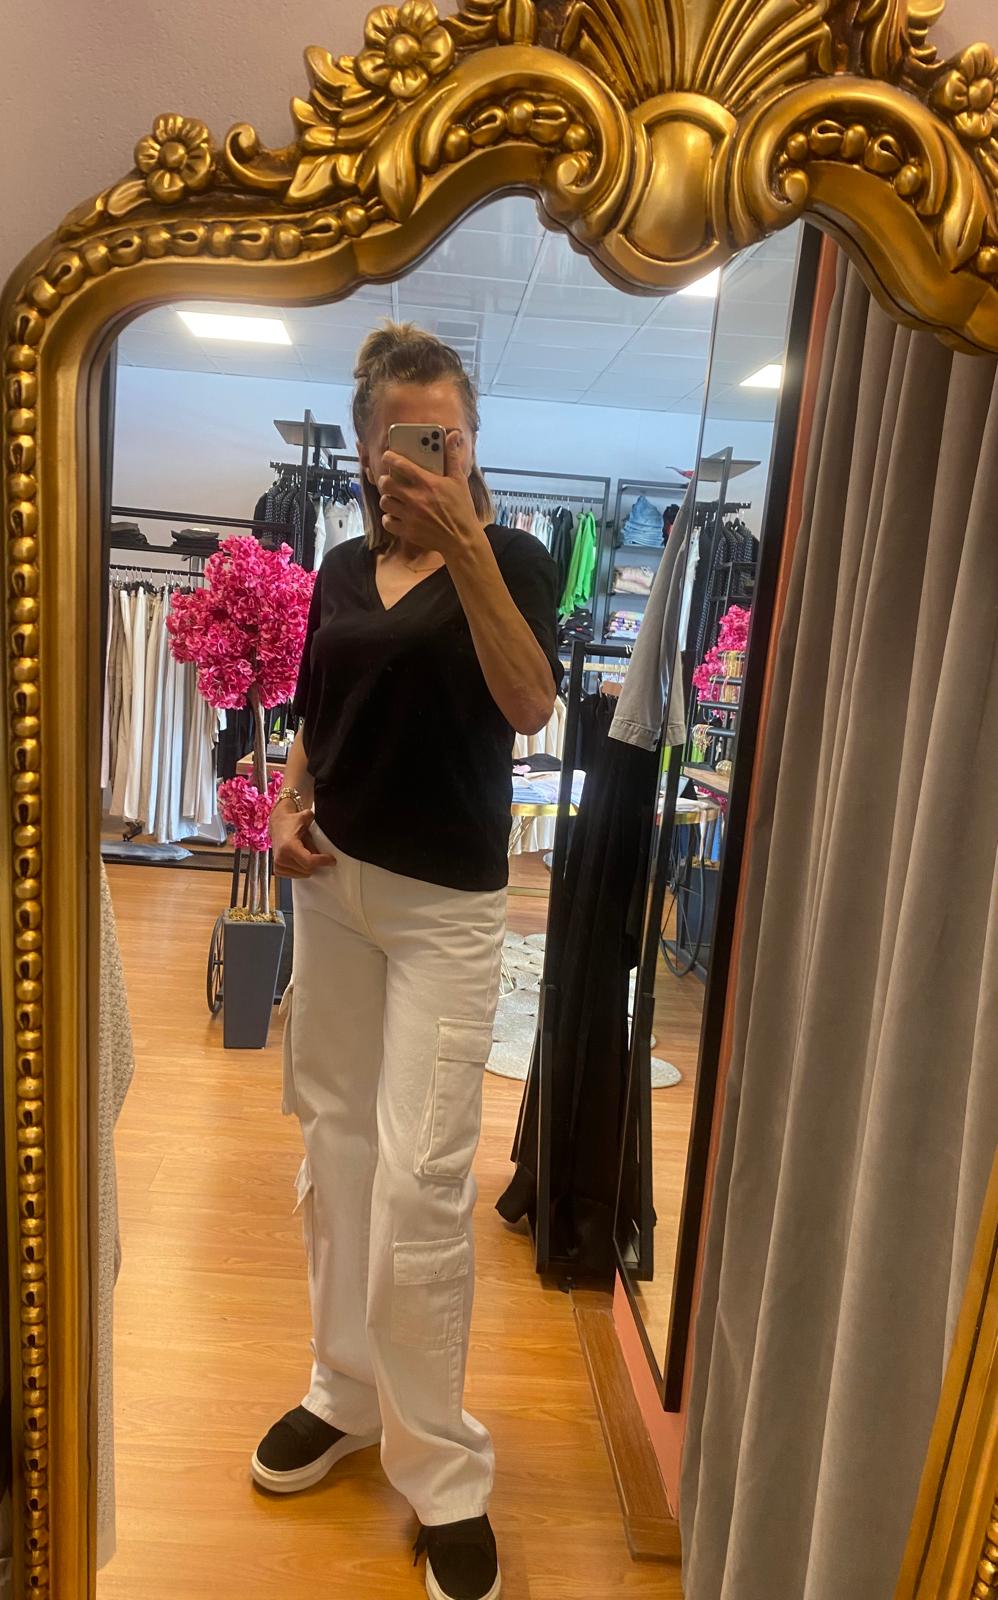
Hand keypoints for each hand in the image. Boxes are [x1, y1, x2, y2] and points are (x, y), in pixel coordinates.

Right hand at [271, 807, 335, 878]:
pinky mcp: (277, 870)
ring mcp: (278, 864)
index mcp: (288, 846)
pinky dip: (302, 870)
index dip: (323, 861)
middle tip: (317, 852)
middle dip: (316, 863)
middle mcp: (281, 857)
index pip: (309, 861)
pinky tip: (301, 860)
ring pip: (303, 874)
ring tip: (306, 853)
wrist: (277, 823)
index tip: (332, 860)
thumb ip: (317, 833)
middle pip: (307, 869)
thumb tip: (327, 849)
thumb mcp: (307, 822)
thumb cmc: (291, 822)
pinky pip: (296, 876)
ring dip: (309, 867)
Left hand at [378, 431, 484, 558]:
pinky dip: (389, 518)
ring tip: (392, 498)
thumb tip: (453, 435)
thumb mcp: (459, 480)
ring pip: (385, 502)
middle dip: (385, 480)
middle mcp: (416, 498)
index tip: (387, 456)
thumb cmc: (462, 509)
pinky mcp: (408, 531)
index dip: (390, 457)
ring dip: (387, 499)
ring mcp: (410, 516)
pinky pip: (388, 521)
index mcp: (428, 483)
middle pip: (386, 484)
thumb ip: (452, 456)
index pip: (401, 464)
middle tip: (389, 480)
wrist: (462, 540)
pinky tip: (395, 515)